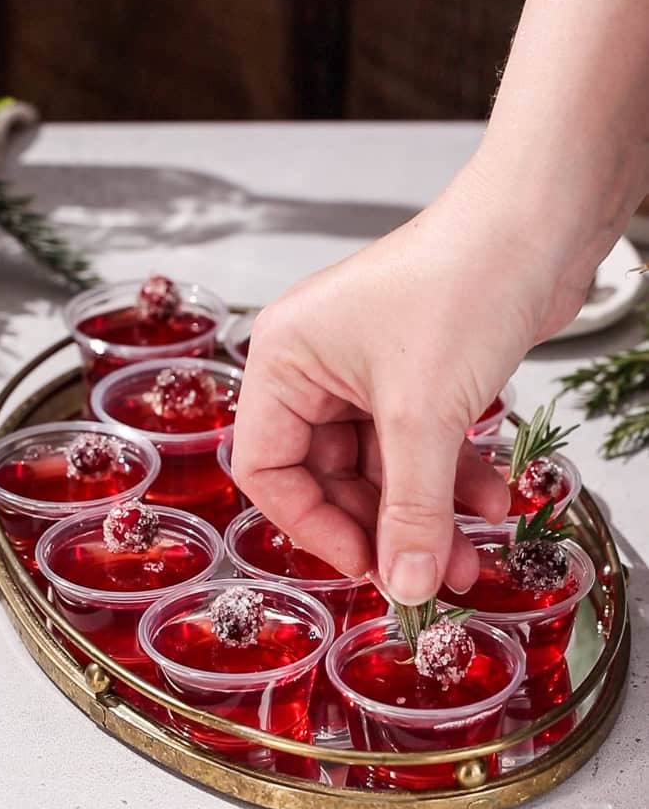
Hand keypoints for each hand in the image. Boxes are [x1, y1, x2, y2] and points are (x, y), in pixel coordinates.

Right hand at [232, 161, 588, 604]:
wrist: (539, 223)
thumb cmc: (462, 283)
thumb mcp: (425, 414)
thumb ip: (411, 510)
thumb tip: (403, 585)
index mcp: (283, 359)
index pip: (268, 468)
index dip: (314, 526)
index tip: (367, 566)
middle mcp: (315, 363)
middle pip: (329, 475)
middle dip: (383, 528)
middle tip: (424, 574)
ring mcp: (367, 367)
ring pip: (383, 466)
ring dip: (426, 511)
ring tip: (468, 556)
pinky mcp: (417, 370)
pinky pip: (420, 443)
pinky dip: (451, 476)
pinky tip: (492, 501)